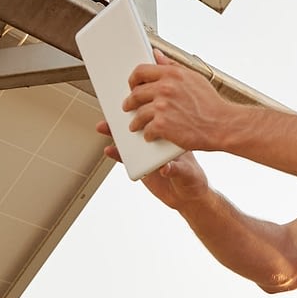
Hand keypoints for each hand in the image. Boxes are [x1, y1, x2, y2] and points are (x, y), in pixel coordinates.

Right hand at [95, 117, 210, 210]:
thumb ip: (175, 170)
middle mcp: (157, 141)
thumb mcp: (187, 172)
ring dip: (116, 133)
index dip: (145, 109)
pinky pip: (125, 157)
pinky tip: (109, 150)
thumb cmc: (193, 178)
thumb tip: (165, 168)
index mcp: (171, 136)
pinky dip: (116, 153)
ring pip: (129, 139)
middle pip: (140, 125)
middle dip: (126, 117)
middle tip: (113, 111)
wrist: (188, 196)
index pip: (156, 119)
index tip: (134, 102)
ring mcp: (147, 152)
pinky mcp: (140, 164)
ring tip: (103, 127)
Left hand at [121, 49, 237, 151]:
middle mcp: (165, 88)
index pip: (140, 71)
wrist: (222, 125)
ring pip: (138, 114)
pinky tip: (150, 135)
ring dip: (135, 121)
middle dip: (130, 102)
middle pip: (136, 93)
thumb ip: (172, 66)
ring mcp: (162, 107)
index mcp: (172, 74)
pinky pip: (146, 129)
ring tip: (136, 125)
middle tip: (129, 107)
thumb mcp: (194, 78)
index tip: (132, 86)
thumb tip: (157, 55)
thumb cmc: (211, 104)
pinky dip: (147, 134)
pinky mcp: (162, 125)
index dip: (133, 80)